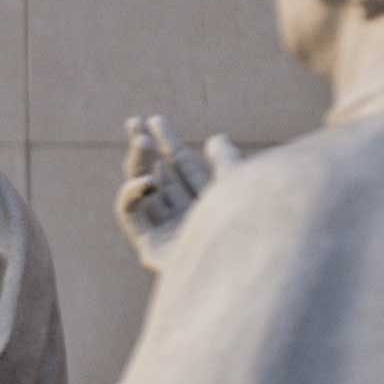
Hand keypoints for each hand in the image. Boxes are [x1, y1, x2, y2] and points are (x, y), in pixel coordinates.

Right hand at [115, 115, 240, 272]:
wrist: (243, 264)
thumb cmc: (251, 226)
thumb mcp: (240, 184)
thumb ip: (226, 160)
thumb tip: (216, 138)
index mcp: (211, 203)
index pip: (184, 167)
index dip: (169, 142)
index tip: (154, 119)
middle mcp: (189, 218)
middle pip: (160, 176)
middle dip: (145, 149)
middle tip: (135, 123)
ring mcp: (169, 233)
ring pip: (144, 191)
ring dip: (139, 164)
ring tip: (143, 141)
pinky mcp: (152, 248)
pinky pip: (131, 215)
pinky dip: (131, 194)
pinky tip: (145, 181)